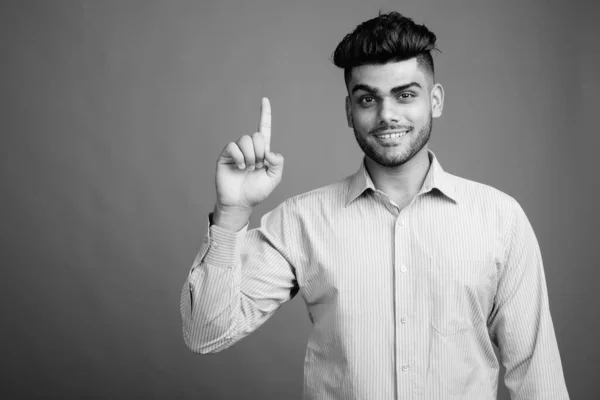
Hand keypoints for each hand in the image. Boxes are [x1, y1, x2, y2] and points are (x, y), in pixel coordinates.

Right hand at [215, 98, 283, 219]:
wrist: (240, 203)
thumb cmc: (256, 191)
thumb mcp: (274, 178)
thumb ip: (278, 163)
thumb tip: (269, 151)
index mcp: (262, 151)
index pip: (264, 128)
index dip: (265, 114)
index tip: (265, 99)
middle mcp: (249, 148)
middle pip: (256, 135)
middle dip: (259, 152)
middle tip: (257, 166)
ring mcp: (237, 151)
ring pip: (245, 140)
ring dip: (250, 156)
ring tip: (248, 169)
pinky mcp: (226, 155)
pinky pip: (233, 147)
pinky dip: (239, 157)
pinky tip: (239, 167)